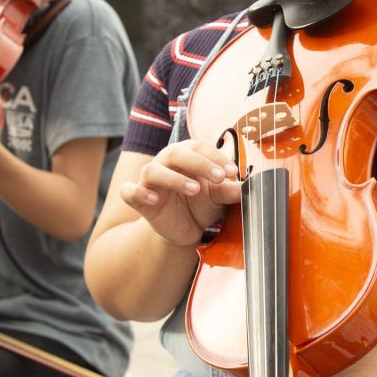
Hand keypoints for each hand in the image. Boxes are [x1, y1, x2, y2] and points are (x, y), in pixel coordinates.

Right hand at [119, 139, 240, 246]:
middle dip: (199, 164)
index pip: (198, 147)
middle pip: (175, 153)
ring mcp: (149, 181)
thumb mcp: (217, 197)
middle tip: (219, 177)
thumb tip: (246, 187)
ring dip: (174, 179)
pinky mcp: (138, 199)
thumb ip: (229, 190)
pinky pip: (130, 191)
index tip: (233, 172)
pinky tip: (154, 199)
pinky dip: (139, 193)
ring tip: (194, 190)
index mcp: (185, 156)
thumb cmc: (200, 204)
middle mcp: (165, 163)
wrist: (185, 229)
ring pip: (153, 171)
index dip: (215, 157)